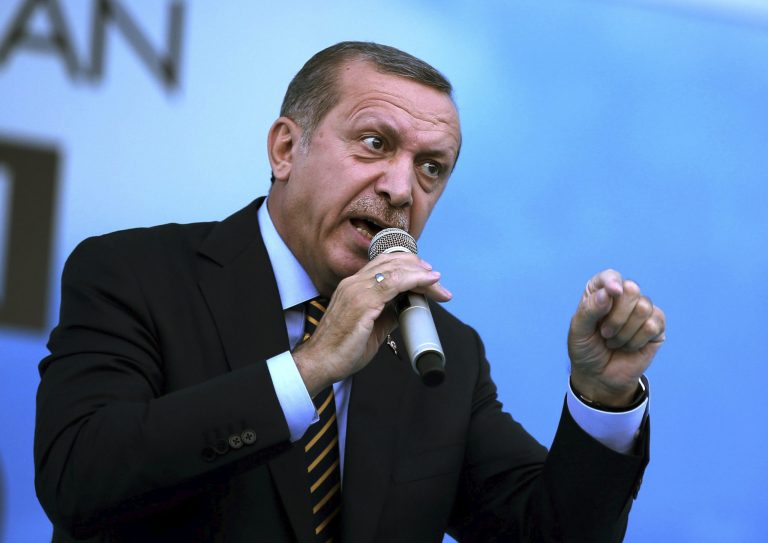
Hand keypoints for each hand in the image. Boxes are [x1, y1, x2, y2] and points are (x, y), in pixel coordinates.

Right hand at [293, 252, 451, 396]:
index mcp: (353, 286)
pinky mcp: (362, 302)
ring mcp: (357, 290)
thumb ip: (387, 315)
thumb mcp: (371, 328)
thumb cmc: (340, 349)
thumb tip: (404, 310)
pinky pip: (393, 283)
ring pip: (395, 270)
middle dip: (418, 268)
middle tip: (437, 280)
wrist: (320, 363)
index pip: (384, 264)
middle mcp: (354, 283)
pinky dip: (414, 279)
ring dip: (420, 274)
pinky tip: (428, 281)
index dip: (407, 265)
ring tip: (437, 281)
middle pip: (392, 263)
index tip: (426, 275)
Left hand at [568, 269, 665, 406]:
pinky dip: (636, 340)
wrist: (599, 378)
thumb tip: (610, 292)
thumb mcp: (578, 331)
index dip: (612, 281)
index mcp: (601, 293)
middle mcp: (623, 298)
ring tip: (614, 342)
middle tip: (604, 333)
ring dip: (624, 331)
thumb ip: (590, 309)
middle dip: (616, 316)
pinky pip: (654, 324)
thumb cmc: (586, 350)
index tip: (613, 292)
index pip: (610, 276)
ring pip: (643, 307)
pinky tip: (628, 347)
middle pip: (631, 289)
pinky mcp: (656, 327)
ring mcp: (642, 312)